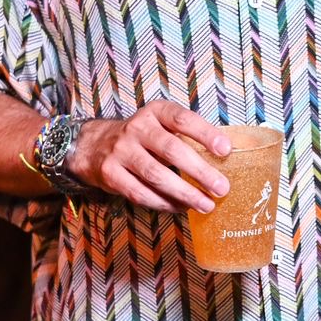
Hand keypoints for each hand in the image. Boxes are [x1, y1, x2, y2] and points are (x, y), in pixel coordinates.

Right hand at [68, 101, 230, 212]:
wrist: (95, 145)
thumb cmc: (142, 138)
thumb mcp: (161, 125)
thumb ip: (186, 137)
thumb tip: (222, 160)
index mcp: (154, 112)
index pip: (182, 119)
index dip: (205, 134)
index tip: (225, 150)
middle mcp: (136, 128)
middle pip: (172, 150)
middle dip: (200, 171)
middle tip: (221, 188)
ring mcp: (121, 151)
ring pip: (156, 175)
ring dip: (185, 193)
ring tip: (206, 204)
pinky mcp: (111, 173)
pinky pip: (141, 193)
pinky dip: (164, 203)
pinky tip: (181, 208)